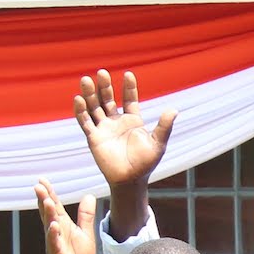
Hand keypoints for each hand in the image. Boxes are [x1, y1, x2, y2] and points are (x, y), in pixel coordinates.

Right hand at [33, 180, 97, 253]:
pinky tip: (53, 226)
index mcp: (63, 225)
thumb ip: (86, 216)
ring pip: (50, 225)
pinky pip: (55, 244)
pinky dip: (54, 235)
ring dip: (48, 213)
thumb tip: (88, 196)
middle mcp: (56, 232)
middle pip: (49, 212)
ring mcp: (55, 243)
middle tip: (38, 185)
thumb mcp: (85, 234)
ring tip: (46, 200)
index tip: (42, 179)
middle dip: (44, 199)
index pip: (55, 206)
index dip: (49, 193)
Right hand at [73, 69, 174, 188]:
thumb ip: (164, 127)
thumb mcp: (158, 144)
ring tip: (86, 80)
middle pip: (108, 99)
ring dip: (90, 94)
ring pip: (95, 107)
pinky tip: (78, 99)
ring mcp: (104, 128)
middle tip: (102, 73)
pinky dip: (81, 111)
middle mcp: (116, 121)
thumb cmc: (146, 163)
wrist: (131, 180)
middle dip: (105, 86)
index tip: (128, 75)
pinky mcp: (94, 138)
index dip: (129, 87)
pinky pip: (85, 122)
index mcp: (133, 120)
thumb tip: (174, 110)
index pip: (129, 99)